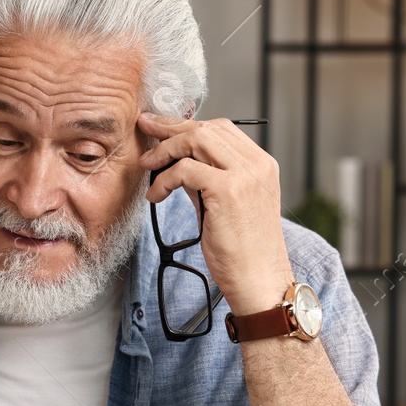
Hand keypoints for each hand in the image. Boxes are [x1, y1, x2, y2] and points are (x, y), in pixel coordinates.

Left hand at [138, 114, 294, 315]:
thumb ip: (206, 179)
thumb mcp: (225, 205)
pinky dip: (164, 179)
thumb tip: (176, 162)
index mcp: (261, 164)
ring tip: (147, 166)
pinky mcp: (228, 191)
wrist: (259, 281)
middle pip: (207, 128)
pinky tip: (156, 195)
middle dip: (170, 127)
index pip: (221, 129)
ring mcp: (245, 175)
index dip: (186, 124)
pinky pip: (185, 169)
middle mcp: (257, 164)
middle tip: (144, 128)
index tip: (160, 126)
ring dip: (165, 150)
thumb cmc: (243, 251)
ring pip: (196, 140)